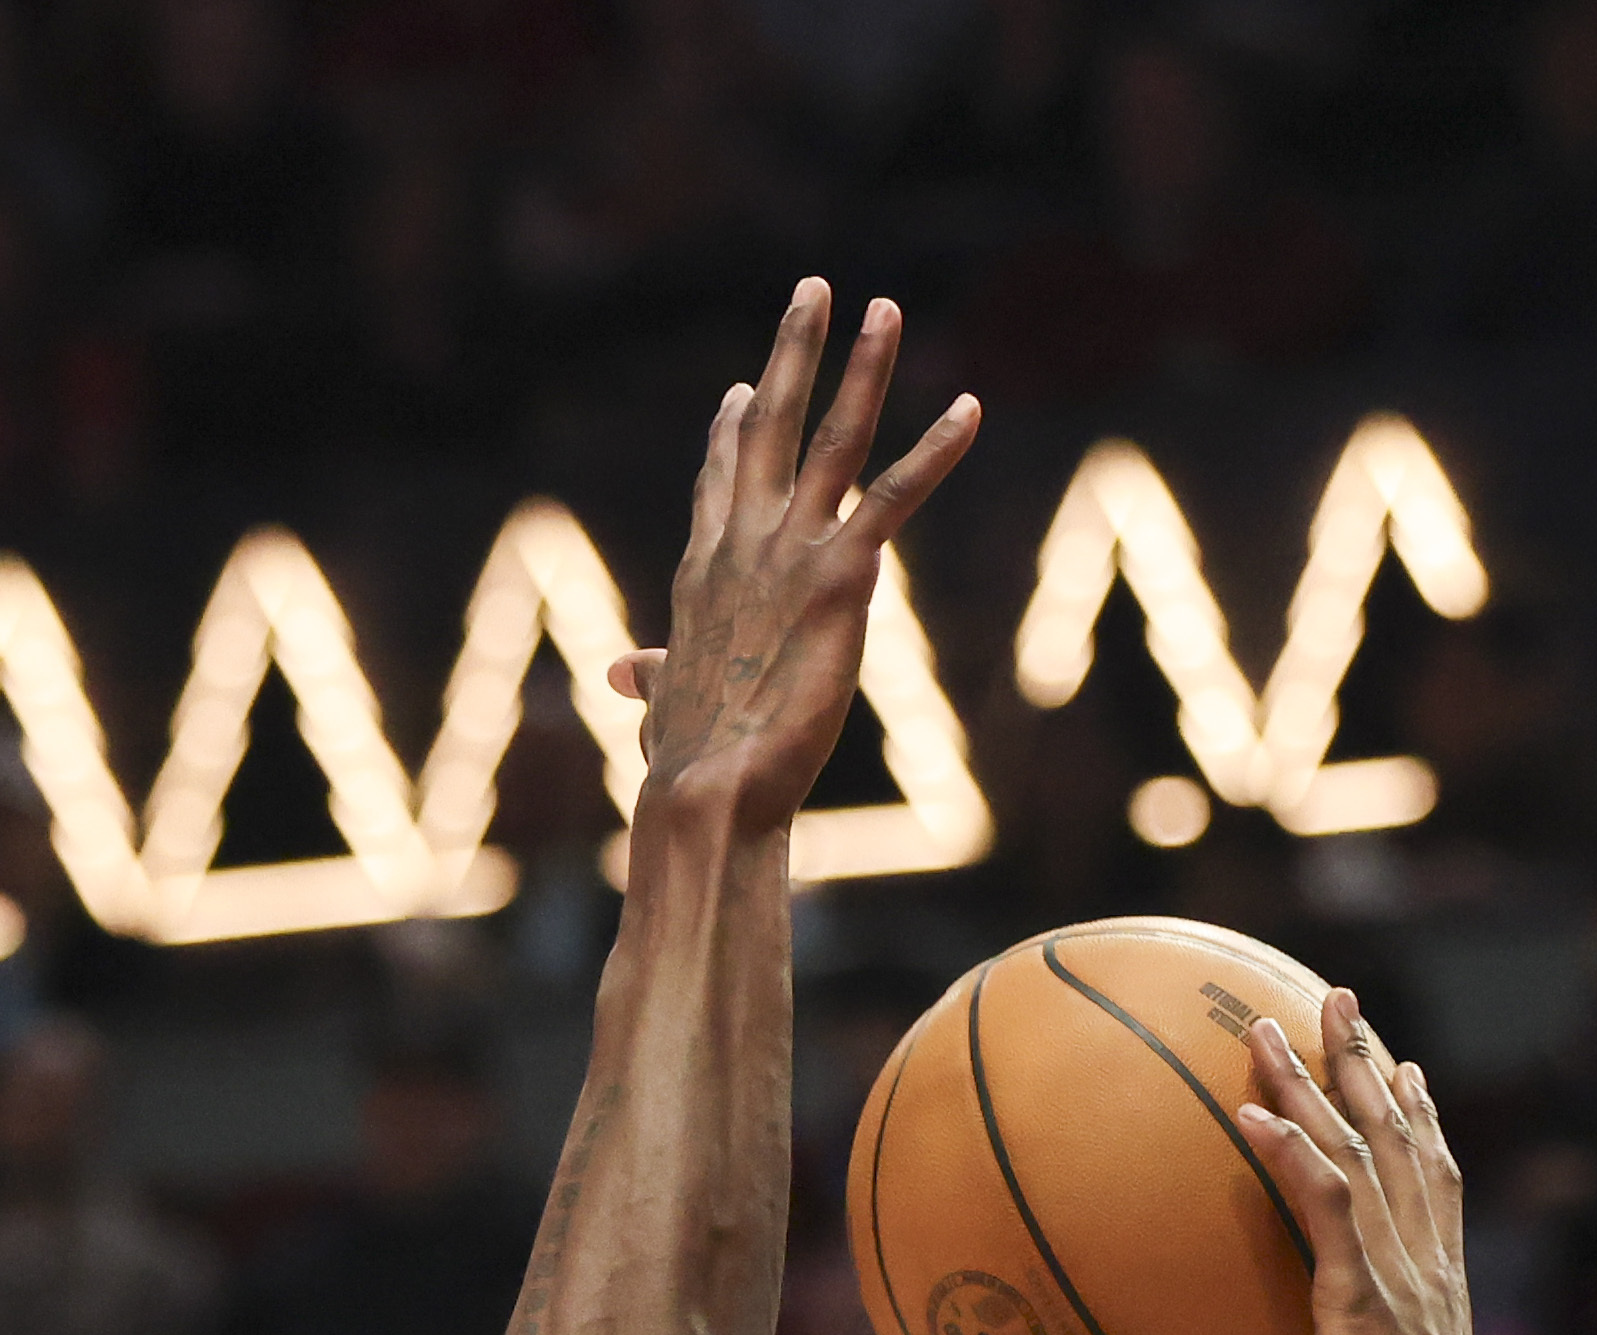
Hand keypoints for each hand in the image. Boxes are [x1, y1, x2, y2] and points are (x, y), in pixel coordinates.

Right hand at [606, 285, 976, 832]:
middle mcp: (744, 542)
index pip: (721, 479)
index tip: (744, 386)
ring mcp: (791, 552)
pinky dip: (936, 451)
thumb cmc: (687, 760)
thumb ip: (653, 674)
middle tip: (815, 290)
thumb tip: (625, 672)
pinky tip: (971, 409)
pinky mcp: (841, 578)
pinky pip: (896, 497)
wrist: (708, 783)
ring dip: (862, 367)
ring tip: (885, 308)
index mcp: (705, 568)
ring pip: (833, 437)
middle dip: (793, 352)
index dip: (733, 430)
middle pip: (770, 424)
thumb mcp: (666, 701)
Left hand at [1232, 990, 1473, 1334]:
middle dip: (1367, 1059)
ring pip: (1357, 1151)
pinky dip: (1289, 1156)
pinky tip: (1252, 1116)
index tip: (1400, 1059)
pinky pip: (1323, 1210)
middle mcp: (1427, 1254)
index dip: (1418, 1109)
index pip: (1433, 1169)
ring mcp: (1399, 1269)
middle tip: (1337, 997)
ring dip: (1312, 1083)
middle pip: (1398, 1133)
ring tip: (1266, 1031)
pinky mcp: (1363, 1296)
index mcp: (1439, 1271)